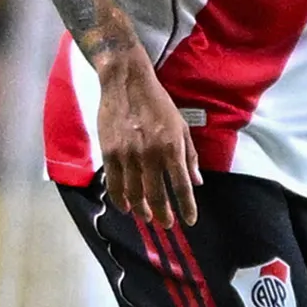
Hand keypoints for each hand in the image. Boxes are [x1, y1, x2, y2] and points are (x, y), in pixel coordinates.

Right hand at [95, 49, 199, 227]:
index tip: (189, 221)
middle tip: (165, 224)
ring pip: (134, 194)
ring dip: (141, 210)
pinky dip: (120, 199)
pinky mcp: (109, 153)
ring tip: (146, 217)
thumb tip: (197, 181)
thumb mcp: (181, 126)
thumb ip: (189, 156)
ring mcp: (127, 155)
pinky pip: (114, 184)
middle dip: (162, 215)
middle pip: (156, 197)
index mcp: (171, 148)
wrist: (126, 82)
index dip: (187, 207)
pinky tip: (125, 206)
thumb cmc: (158, 103)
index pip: (181, 186)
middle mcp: (150, 155)